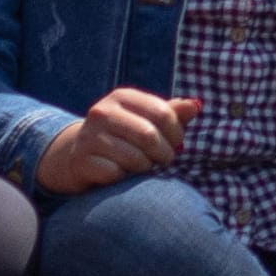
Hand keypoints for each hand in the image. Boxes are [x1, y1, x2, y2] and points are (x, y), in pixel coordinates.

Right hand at [34, 88, 191, 195]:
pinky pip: (116, 174)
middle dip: (164, 154)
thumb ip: (172, 113)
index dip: (176, 133)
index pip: (163, 113)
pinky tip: (121, 174)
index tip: (175, 143)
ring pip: (134, 158)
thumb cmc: (123, 135)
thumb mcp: (146, 119)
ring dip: (146, 168)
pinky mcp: (81, 161)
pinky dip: (125, 178)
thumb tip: (196, 105)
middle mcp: (102, 112)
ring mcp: (88, 136)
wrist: (78, 155)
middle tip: (163, 160)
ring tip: (143, 166)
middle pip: (149, 136)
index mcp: (122, 97)